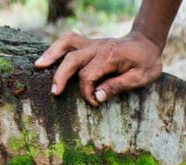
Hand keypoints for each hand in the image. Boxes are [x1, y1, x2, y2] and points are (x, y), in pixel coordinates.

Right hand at [34, 30, 162, 105]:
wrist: (147, 44)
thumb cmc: (146, 63)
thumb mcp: (140, 78)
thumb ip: (118, 86)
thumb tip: (97, 97)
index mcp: (109, 57)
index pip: (88, 75)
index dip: (87, 91)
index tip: (94, 104)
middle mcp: (98, 47)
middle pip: (73, 59)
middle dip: (62, 76)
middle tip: (55, 93)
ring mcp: (92, 43)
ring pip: (67, 44)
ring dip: (52, 54)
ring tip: (38, 66)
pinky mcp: (90, 43)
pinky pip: (70, 40)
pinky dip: (58, 46)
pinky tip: (49, 56)